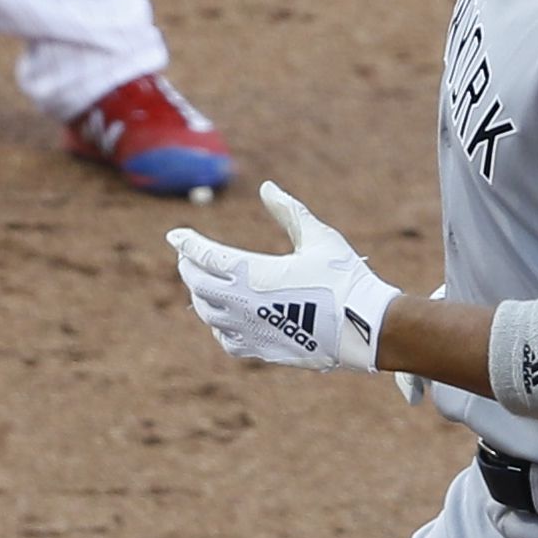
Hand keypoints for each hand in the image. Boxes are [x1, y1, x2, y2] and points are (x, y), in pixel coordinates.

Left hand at [167, 182, 397, 373]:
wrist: (363, 328)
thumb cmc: (344, 278)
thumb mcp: (318, 237)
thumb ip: (288, 212)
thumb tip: (267, 187)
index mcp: (251, 272)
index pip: (204, 255)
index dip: (187, 242)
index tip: (175, 235)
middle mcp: (241, 303)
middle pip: (197, 283)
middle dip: (188, 267)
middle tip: (187, 257)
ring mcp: (248, 330)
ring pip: (207, 312)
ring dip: (200, 295)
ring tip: (201, 284)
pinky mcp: (261, 350)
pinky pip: (225, 338)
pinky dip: (218, 324)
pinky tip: (223, 317)